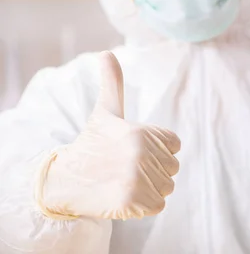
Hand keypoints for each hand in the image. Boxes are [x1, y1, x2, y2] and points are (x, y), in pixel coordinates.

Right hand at [35, 51, 180, 219]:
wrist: (65, 179)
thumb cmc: (91, 143)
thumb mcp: (104, 112)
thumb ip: (113, 84)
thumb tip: (106, 53)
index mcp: (141, 132)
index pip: (175, 145)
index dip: (158, 150)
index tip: (134, 150)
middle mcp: (141, 154)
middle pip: (172, 168)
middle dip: (154, 170)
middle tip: (126, 167)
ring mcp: (136, 178)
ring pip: (166, 187)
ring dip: (149, 188)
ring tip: (124, 181)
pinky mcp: (131, 201)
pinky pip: (157, 205)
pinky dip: (144, 205)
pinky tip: (124, 196)